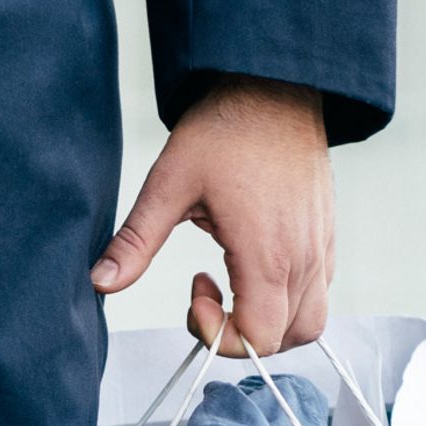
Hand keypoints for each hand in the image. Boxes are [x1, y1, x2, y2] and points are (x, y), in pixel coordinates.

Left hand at [90, 76, 332, 357]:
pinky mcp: (326, 235)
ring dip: (267, 323)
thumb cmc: (226, 129)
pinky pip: (319, 291)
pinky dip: (286, 300)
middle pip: (287, 340)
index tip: (193, 297)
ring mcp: (320, 247)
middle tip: (205, 297)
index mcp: (267, 253)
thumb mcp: (168, 186)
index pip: (258, 338)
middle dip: (241, 337)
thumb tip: (100, 283)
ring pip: (309, 321)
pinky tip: (250, 267)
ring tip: (230, 284)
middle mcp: (303, 257)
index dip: (220, 337)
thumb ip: (135, 242)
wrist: (274, 85)